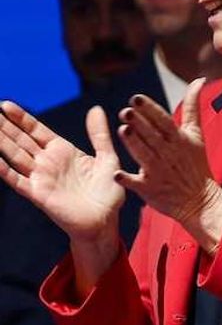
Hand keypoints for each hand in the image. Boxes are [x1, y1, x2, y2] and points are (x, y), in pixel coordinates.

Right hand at [0, 101, 123, 243]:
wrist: (106, 220)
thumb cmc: (108, 191)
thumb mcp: (107, 158)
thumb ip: (99, 134)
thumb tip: (95, 108)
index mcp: (63, 151)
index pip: (37, 130)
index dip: (22, 118)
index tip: (6, 104)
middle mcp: (48, 162)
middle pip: (21, 140)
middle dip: (6, 127)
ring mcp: (41, 177)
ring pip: (15, 155)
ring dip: (1, 143)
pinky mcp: (38, 194)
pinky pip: (17, 180)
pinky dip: (3, 170)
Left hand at [115, 79, 221, 248]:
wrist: (199, 199)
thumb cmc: (195, 163)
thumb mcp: (196, 133)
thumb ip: (192, 107)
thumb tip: (199, 80)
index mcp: (178, 139)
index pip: (163, 121)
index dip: (150, 109)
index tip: (136, 98)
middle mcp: (168, 153)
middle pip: (152, 136)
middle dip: (140, 124)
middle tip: (126, 111)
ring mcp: (159, 172)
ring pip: (144, 155)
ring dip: (134, 144)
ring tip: (122, 130)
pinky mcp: (150, 189)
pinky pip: (137, 183)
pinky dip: (127, 179)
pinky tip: (116, 173)